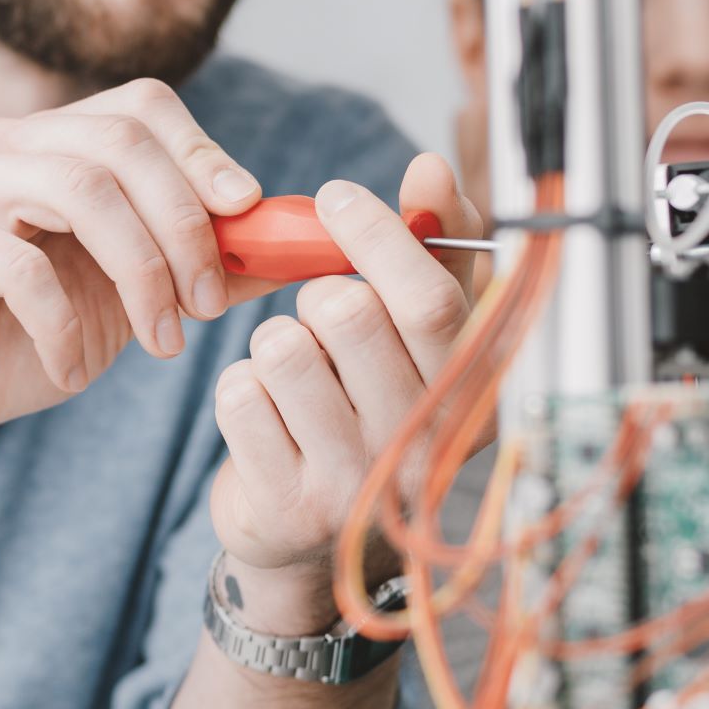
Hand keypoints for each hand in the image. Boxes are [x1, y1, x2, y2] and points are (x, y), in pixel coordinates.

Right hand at [0, 80, 270, 480]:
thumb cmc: (25, 346)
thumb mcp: (132, 303)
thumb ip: (205, 267)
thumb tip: (297, 244)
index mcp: (50, 141)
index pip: (141, 108)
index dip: (203, 156)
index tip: (248, 218)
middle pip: (118, 141)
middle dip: (182, 226)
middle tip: (208, 307)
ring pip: (76, 189)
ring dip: (139, 274)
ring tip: (160, 344)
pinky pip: (17, 262)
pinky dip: (63, 325)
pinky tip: (73, 370)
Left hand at [209, 155, 486, 634]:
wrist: (315, 538)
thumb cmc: (369, 408)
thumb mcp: (414, 335)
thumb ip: (431, 249)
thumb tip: (433, 169)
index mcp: (469, 396)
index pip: (430, 298)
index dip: (378, 236)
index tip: (337, 197)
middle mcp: (423, 446)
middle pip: (349, 314)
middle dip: (316, 296)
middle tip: (317, 317)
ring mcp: (356, 483)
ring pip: (283, 350)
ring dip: (273, 344)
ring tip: (292, 371)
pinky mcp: (287, 504)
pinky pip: (239, 395)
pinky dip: (240, 387)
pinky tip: (264, 412)